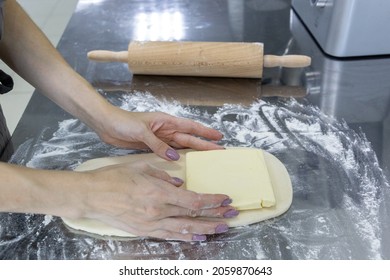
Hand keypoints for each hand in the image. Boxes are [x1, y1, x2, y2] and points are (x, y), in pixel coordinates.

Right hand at [79, 161, 237, 240]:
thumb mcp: (140, 168)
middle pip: (193, 215)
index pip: (193, 199)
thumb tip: (179, 182)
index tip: (225, 199)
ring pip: (185, 229)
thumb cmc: (113, 178)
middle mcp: (158, 210)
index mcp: (159, 192)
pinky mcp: (144, 231)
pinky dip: (185, 237)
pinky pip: (169, 236)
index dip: (212, 201)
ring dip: (206, 229)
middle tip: (232, 215)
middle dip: (215, 215)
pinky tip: (197, 238)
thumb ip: (162, 175)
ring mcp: (151, 223)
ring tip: (221, 229)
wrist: (91, 196)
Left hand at [95, 107, 223, 159]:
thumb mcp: (141, 131)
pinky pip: (168, 152)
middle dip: (204, 144)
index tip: (219, 137)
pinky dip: (177, 157)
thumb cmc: (122, 121)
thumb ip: (158, 144)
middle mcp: (165, 130)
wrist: (106, 124)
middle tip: (219, 151)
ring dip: (193, 151)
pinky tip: (184, 162)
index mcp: (165, 122)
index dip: (205, 132)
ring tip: (206, 158)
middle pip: (189, 138)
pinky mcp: (151, 146)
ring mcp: (159, 138)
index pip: (190, 127)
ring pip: (181, 146)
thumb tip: (175, 157)